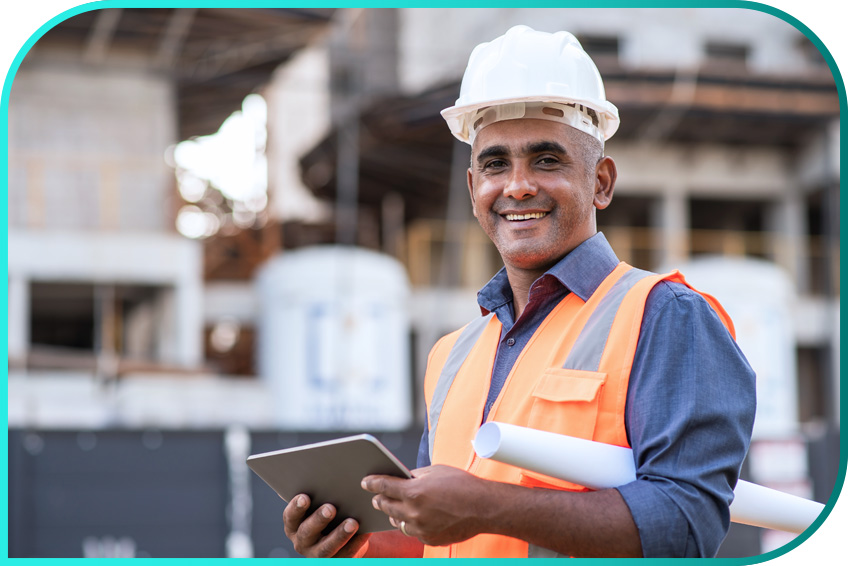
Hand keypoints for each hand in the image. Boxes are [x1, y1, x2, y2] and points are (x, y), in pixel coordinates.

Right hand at [282, 494, 370, 556]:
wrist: (344, 536)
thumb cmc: (331, 510)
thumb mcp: (322, 503)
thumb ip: (322, 494)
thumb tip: (333, 474)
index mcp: (294, 524)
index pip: (290, 516)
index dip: (296, 507)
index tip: (305, 497)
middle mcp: (302, 541)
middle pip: (307, 531)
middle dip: (319, 519)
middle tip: (331, 508)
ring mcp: (317, 554)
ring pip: (326, 548)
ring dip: (339, 535)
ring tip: (352, 522)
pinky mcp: (335, 562)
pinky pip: (345, 555)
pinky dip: (356, 543)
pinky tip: (365, 532)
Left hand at [362, 465, 491, 546]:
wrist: (484, 508)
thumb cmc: (462, 485)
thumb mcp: (436, 471)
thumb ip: (415, 476)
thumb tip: (402, 478)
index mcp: (414, 492)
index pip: (384, 486)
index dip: (372, 483)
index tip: (365, 482)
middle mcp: (414, 512)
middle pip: (386, 506)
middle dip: (380, 500)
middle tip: (376, 496)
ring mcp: (421, 529)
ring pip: (398, 523)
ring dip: (395, 515)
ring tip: (395, 508)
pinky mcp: (429, 539)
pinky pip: (414, 532)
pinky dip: (413, 525)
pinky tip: (416, 518)